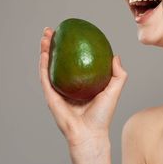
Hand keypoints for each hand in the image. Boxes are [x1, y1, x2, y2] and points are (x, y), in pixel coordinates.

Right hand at [39, 27, 127, 147]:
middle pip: (58, 59)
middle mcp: (67, 83)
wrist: (90, 133)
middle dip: (53, 43)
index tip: (70, 32)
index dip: (70, 45)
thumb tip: (116, 55)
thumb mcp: (114, 90)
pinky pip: (45, 77)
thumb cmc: (102, 115)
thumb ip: (119, 73)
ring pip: (48, 65)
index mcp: (80, 81)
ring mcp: (57, 89)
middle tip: (53, 29)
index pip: (73, 59)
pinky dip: (43, 64)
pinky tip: (44, 52)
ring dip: (45, 49)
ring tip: (46, 35)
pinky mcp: (50, 95)